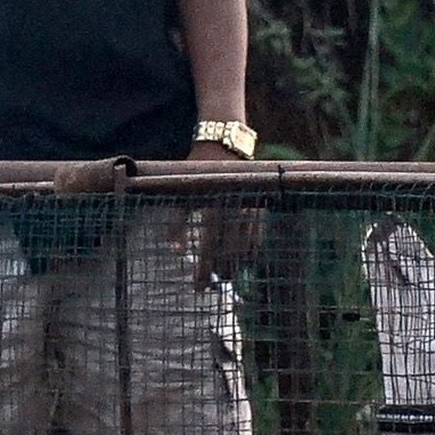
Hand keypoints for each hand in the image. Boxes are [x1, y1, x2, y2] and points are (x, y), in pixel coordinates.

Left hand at [185, 136, 259, 282]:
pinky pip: (258, 236)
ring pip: (246, 247)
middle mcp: (235, 209)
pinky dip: (251, 250)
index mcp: (214, 207)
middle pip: (230, 252)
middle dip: (221, 271)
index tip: (199, 288)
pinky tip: (244, 260)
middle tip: (212, 285)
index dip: (204, 270)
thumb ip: (176, 223)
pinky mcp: (259, 206)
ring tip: (226, 275)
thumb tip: (175, 251)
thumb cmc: (196, 173)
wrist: (222, 146)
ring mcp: (250, 208)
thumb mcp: (182, 195)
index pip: (210, 247)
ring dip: (236, 264)